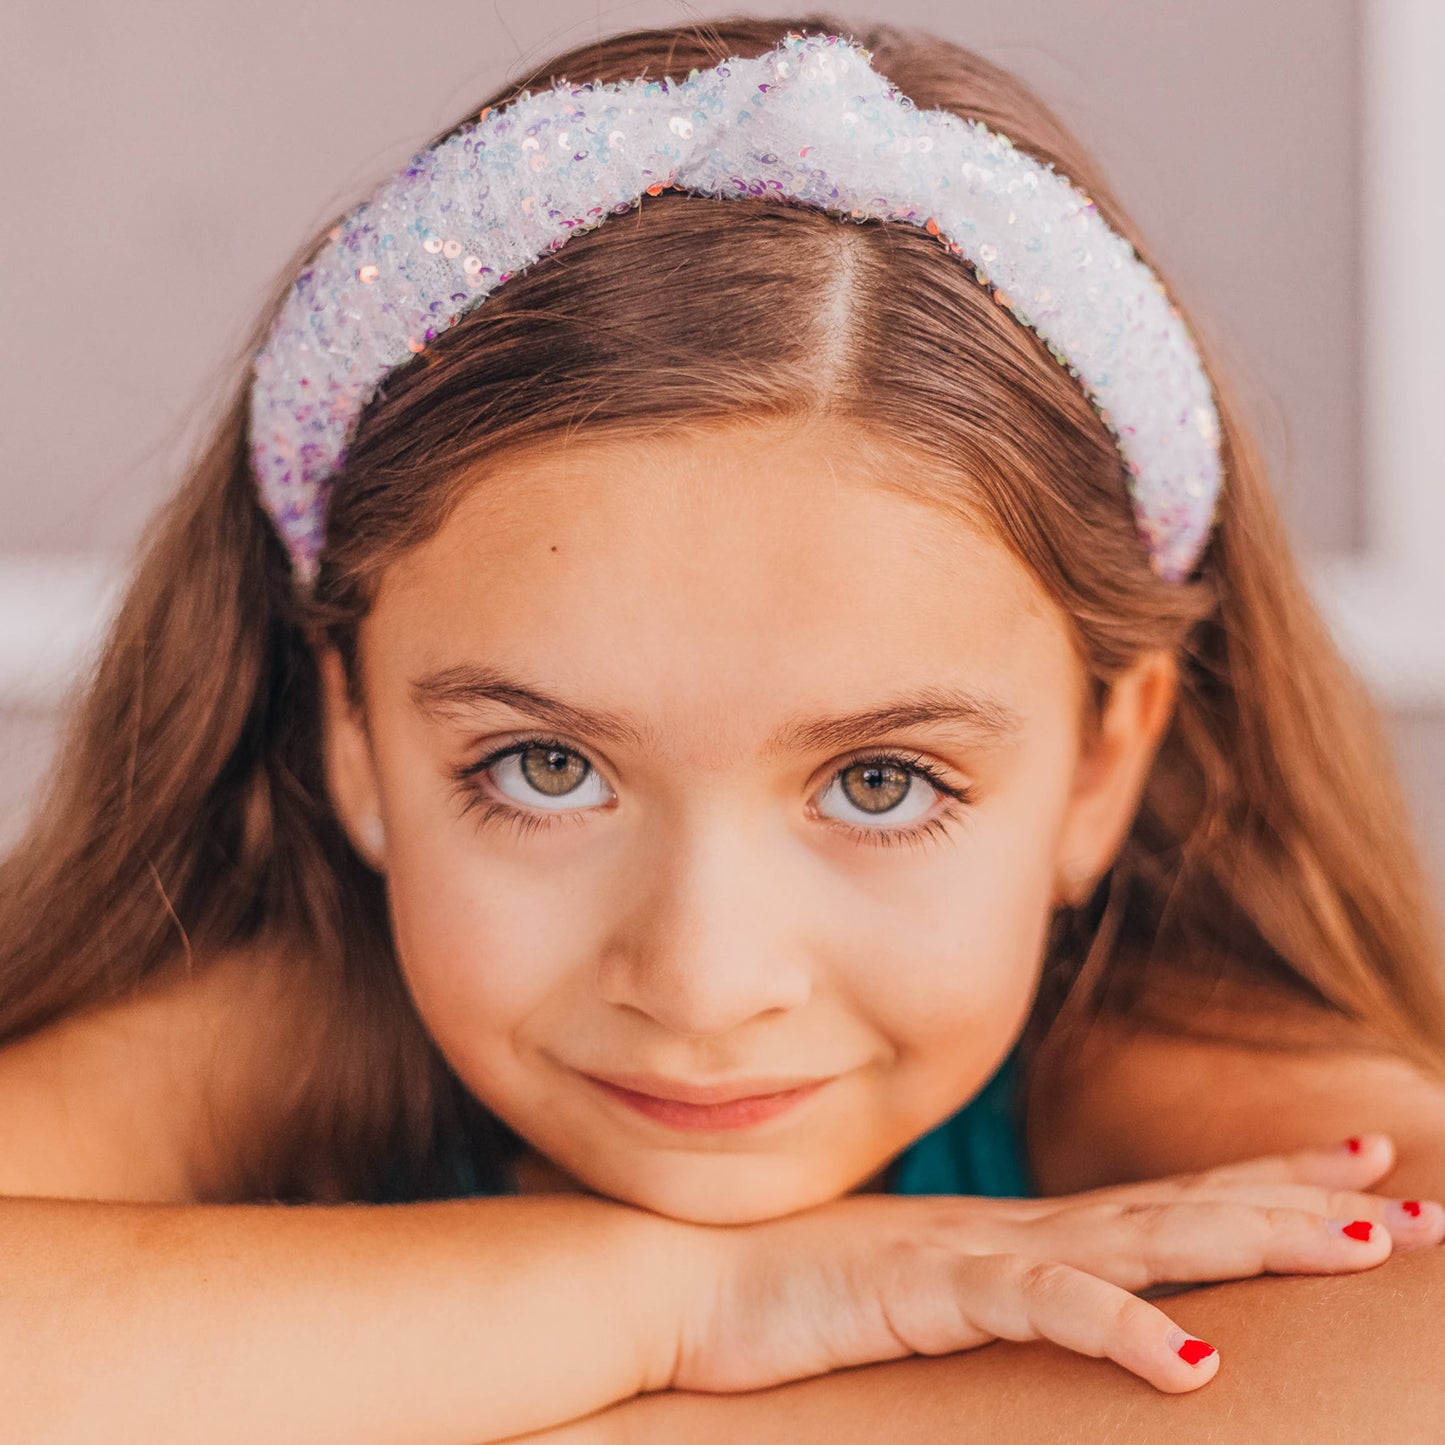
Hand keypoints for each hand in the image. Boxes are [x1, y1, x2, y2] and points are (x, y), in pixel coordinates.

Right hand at [672, 1133, 1444, 1395]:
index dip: (1267, 1183)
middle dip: (1303, 1204)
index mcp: (1016, 1236)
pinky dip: (1115, 1329)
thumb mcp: (906, 1295)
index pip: (1167, 1201)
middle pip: (1184, 1209)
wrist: (675, 1275)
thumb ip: (975, 1289)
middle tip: (1419, 1199)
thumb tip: (1030, 1304)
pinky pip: (1035, 1309)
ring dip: (1252, 1239)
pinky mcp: (924, 1292)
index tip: (1359, 1170)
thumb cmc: (779, 1289)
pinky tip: (1188, 1362)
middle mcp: (1012, 1233)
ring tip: (1361, 1241)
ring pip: (1140, 1241)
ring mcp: (973, 1256)